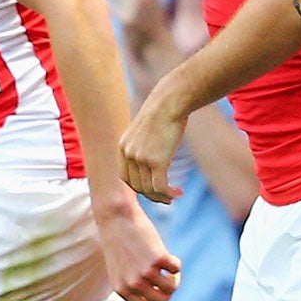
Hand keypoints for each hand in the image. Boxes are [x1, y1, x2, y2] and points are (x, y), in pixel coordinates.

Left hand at [96, 195, 181, 300]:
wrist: (116, 217)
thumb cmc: (118, 243)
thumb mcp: (118, 271)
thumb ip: (127, 291)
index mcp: (121, 289)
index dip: (153, 299)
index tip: (154, 287)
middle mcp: (133, 284)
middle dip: (166, 292)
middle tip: (165, 278)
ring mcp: (146, 272)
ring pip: (171, 288)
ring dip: (174, 278)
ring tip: (168, 266)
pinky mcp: (158, 258)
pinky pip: (176, 269)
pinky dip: (176, 263)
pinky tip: (168, 255)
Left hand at [120, 86, 187, 203]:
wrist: (169, 102)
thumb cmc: (162, 112)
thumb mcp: (146, 129)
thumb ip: (144, 145)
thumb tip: (154, 157)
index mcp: (122, 147)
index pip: (126, 178)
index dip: (138, 187)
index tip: (151, 190)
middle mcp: (128, 154)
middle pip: (137, 186)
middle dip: (152, 196)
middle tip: (166, 198)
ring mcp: (141, 159)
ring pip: (149, 189)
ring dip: (162, 197)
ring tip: (174, 196)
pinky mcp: (156, 162)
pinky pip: (160, 187)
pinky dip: (168, 194)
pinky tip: (178, 193)